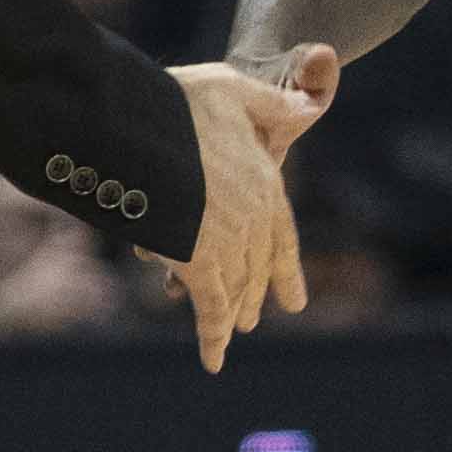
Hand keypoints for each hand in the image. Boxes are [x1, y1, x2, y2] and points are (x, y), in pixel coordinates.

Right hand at [156, 47, 337, 369]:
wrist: (141, 121)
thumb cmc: (180, 102)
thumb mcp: (232, 89)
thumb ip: (271, 103)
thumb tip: (309, 107)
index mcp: (264, 182)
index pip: (282, 236)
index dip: (286, 271)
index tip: (293, 300)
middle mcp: (253, 218)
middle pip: (258, 268)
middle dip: (255, 294)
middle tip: (252, 319)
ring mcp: (227, 243)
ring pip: (237, 290)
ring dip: (236, 313)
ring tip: (234, 331)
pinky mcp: (197, 262)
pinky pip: (210, 309)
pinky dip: (213, 338)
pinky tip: (215, 362)